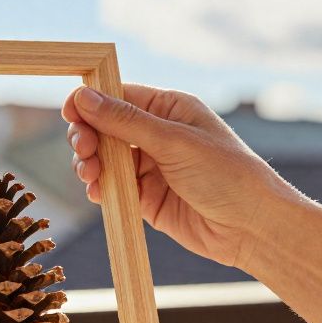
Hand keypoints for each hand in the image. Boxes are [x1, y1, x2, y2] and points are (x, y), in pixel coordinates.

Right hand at [63, 84, 295, 269]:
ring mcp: (150, 167)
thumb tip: (84, 97)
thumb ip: (125, 121)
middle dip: (87, 136)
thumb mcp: (173, 141)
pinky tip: (98, 192)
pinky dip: (100, 189)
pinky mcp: (146, 198)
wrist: (252, 227)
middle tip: (83, 149)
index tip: (70, 113)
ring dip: (90, 164)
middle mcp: (157, 135)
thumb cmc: (226, 174)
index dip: (90, 103)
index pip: (119, 96)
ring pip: (104, 159)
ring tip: (90, 174)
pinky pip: (113, 188)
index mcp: (169, 108)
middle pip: (104, 128)